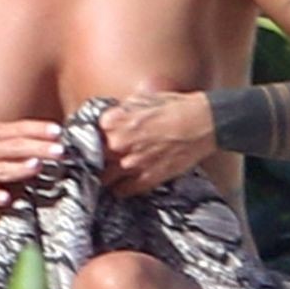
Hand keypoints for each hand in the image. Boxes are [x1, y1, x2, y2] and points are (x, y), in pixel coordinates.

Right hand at [0, 119, 66, 209]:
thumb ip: (10, 140)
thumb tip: (43, 142)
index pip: (16, 129)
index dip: (36, 129)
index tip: (57, 131)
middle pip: (13, 147)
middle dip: (37, 148)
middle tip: (59, 150)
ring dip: (19, 167)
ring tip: (36, 166)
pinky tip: (6, 198)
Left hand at [99, 93, 216, 195]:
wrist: (203, 123)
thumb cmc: (177, 107)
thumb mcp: (143, 98)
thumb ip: (122, 110)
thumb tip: (112, 116)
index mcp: (114, 121)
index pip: (87, 133)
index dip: (91, 137)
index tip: (92, 139)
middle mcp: (118, 144)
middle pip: (92, 158)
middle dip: (93, 158)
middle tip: (96, 158)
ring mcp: (131, 164)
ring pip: (103, 178)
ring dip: (104, 176)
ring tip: (106, 174)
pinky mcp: (147, 179)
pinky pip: (123, 191)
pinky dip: (120, 188)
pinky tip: (121, 184)